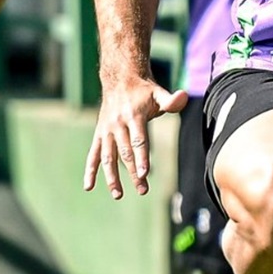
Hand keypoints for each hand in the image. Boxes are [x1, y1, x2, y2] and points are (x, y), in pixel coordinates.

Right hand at [82, 80, 186, 198]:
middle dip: (133, 172)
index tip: (145, 174)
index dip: (142, 157)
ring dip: (112, 177)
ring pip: (108, 157)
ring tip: (118, 194)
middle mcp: (118, 124)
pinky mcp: (99, 134)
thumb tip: (183, 96)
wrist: (120, 79)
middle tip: (142, 190)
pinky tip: (88, 186)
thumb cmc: (144, 90)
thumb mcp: (158, 92)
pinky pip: (93, 154)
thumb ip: (170, 100)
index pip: (139, 139)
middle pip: (126, 152)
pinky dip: (90, 170)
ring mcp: (107, 130)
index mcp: (134, 115)